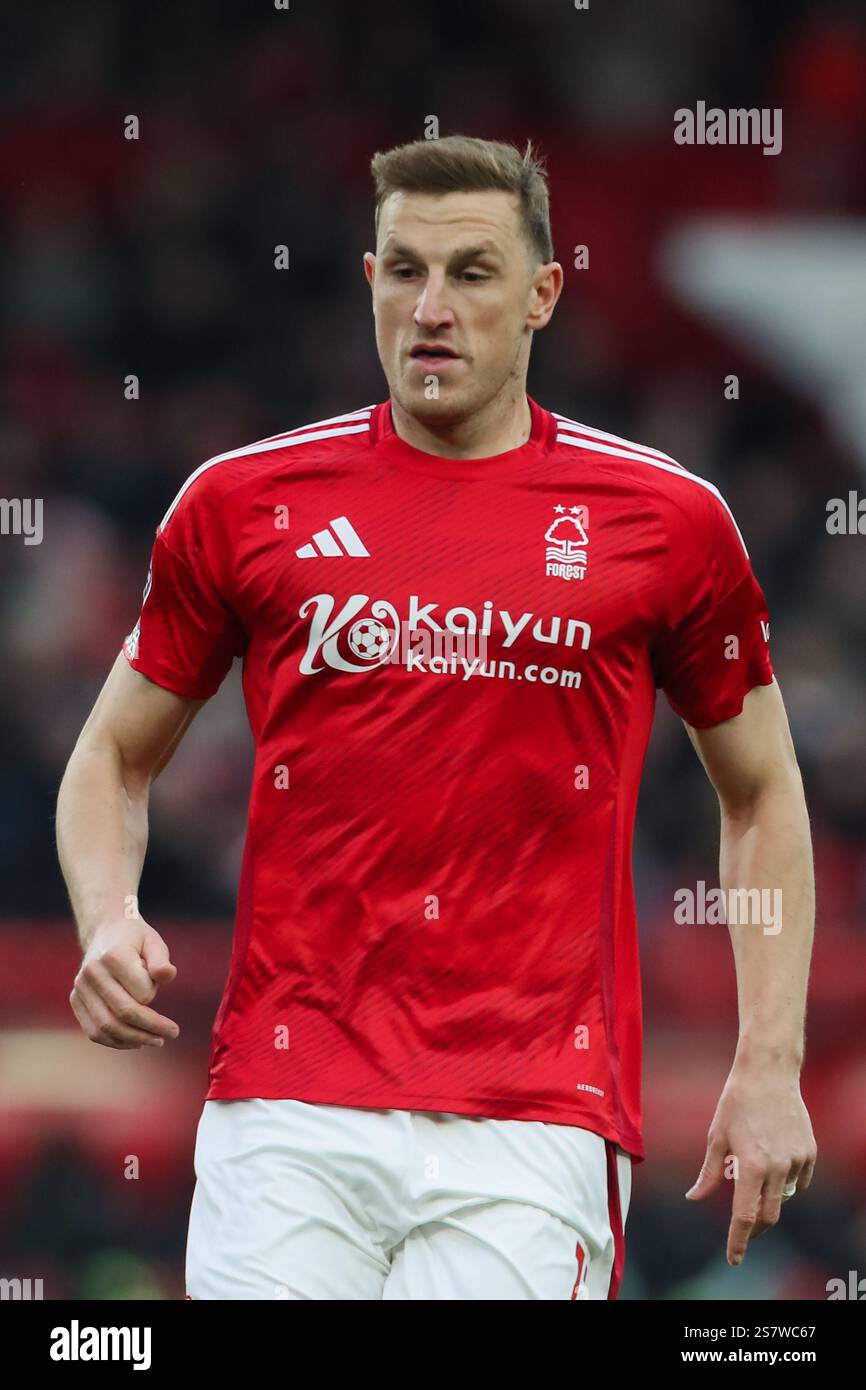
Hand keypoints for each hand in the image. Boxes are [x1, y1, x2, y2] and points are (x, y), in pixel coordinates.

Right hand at [70, 919, 179, 1049]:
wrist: (105, 933)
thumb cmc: (136, 940)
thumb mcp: (153, 942)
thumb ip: (161, 960)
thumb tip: (168, 975)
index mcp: (113, 955)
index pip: (140, 992)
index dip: (154, 994)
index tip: (160, 985)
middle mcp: (92, 972)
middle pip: (123, 1013)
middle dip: (151, 1028)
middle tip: (172, 1033)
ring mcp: (80, 988)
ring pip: (106, 1027)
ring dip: (134, 1039)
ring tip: (156, 1040)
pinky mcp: (75, 1000)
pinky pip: (93, 1031)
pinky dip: (116, 1041)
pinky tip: (136, 1041)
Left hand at [685, 1056, 816, 1265]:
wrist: (769, 1074)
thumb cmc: (736, 1103)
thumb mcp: (716, 1137)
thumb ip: (708, 1173)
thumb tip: (694, 1197)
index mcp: (751, 1166)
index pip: (744, 1216)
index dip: (738, 1241)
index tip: (734, 1259)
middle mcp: (777, 1168)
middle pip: (768, 1215)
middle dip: (754, 1227)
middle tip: (742, 1229)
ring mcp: (797, 1161)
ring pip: (784, 1197)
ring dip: (768, 1195)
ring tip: (755, 1168)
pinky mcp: (810, 1152)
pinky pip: (799, 1181)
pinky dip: (786, 1181)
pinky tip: (774, 1161)